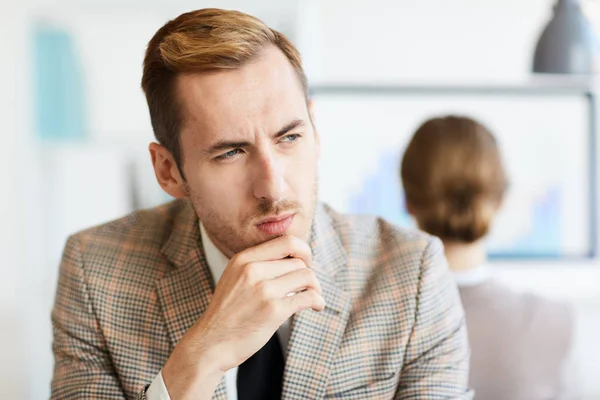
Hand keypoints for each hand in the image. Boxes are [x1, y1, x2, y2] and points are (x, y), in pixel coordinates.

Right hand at [161, 235, 324, 399]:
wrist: (211, 343)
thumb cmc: (227, 313)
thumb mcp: (234, 277)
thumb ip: (257, 264)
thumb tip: (293, 258)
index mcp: (244, 259)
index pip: (286, 241)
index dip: (303, 250)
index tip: (306, 262)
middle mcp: (253, 270)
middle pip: (299, 262)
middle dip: (308, 273)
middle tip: (307, 287)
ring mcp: (264, 290)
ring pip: (307, 277)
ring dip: (315, 287)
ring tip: (313, 297)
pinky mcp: (274, 310)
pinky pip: (308, 297)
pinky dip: (318, 301)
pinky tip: (316, 306)